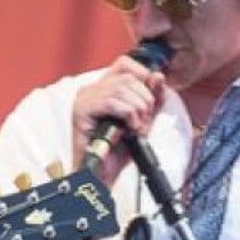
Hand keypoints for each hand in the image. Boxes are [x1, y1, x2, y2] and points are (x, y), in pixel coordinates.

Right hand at [71, 54, 166, 185]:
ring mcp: (84, 99)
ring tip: (136, 126)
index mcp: (103, 88)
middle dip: (144, 98)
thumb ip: (152, 98)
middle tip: (144, 120)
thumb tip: (158, 76)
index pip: (125, 64)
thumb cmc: (118, 151)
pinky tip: (129, 128)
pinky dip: (127, 113)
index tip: (151, 98)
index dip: (143, 74)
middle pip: (127, 76)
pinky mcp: (81, 110)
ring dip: (137, 108)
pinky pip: (111, 101)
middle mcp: (90, 90)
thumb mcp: (143, 119)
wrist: (103, 175)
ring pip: (121, 87)